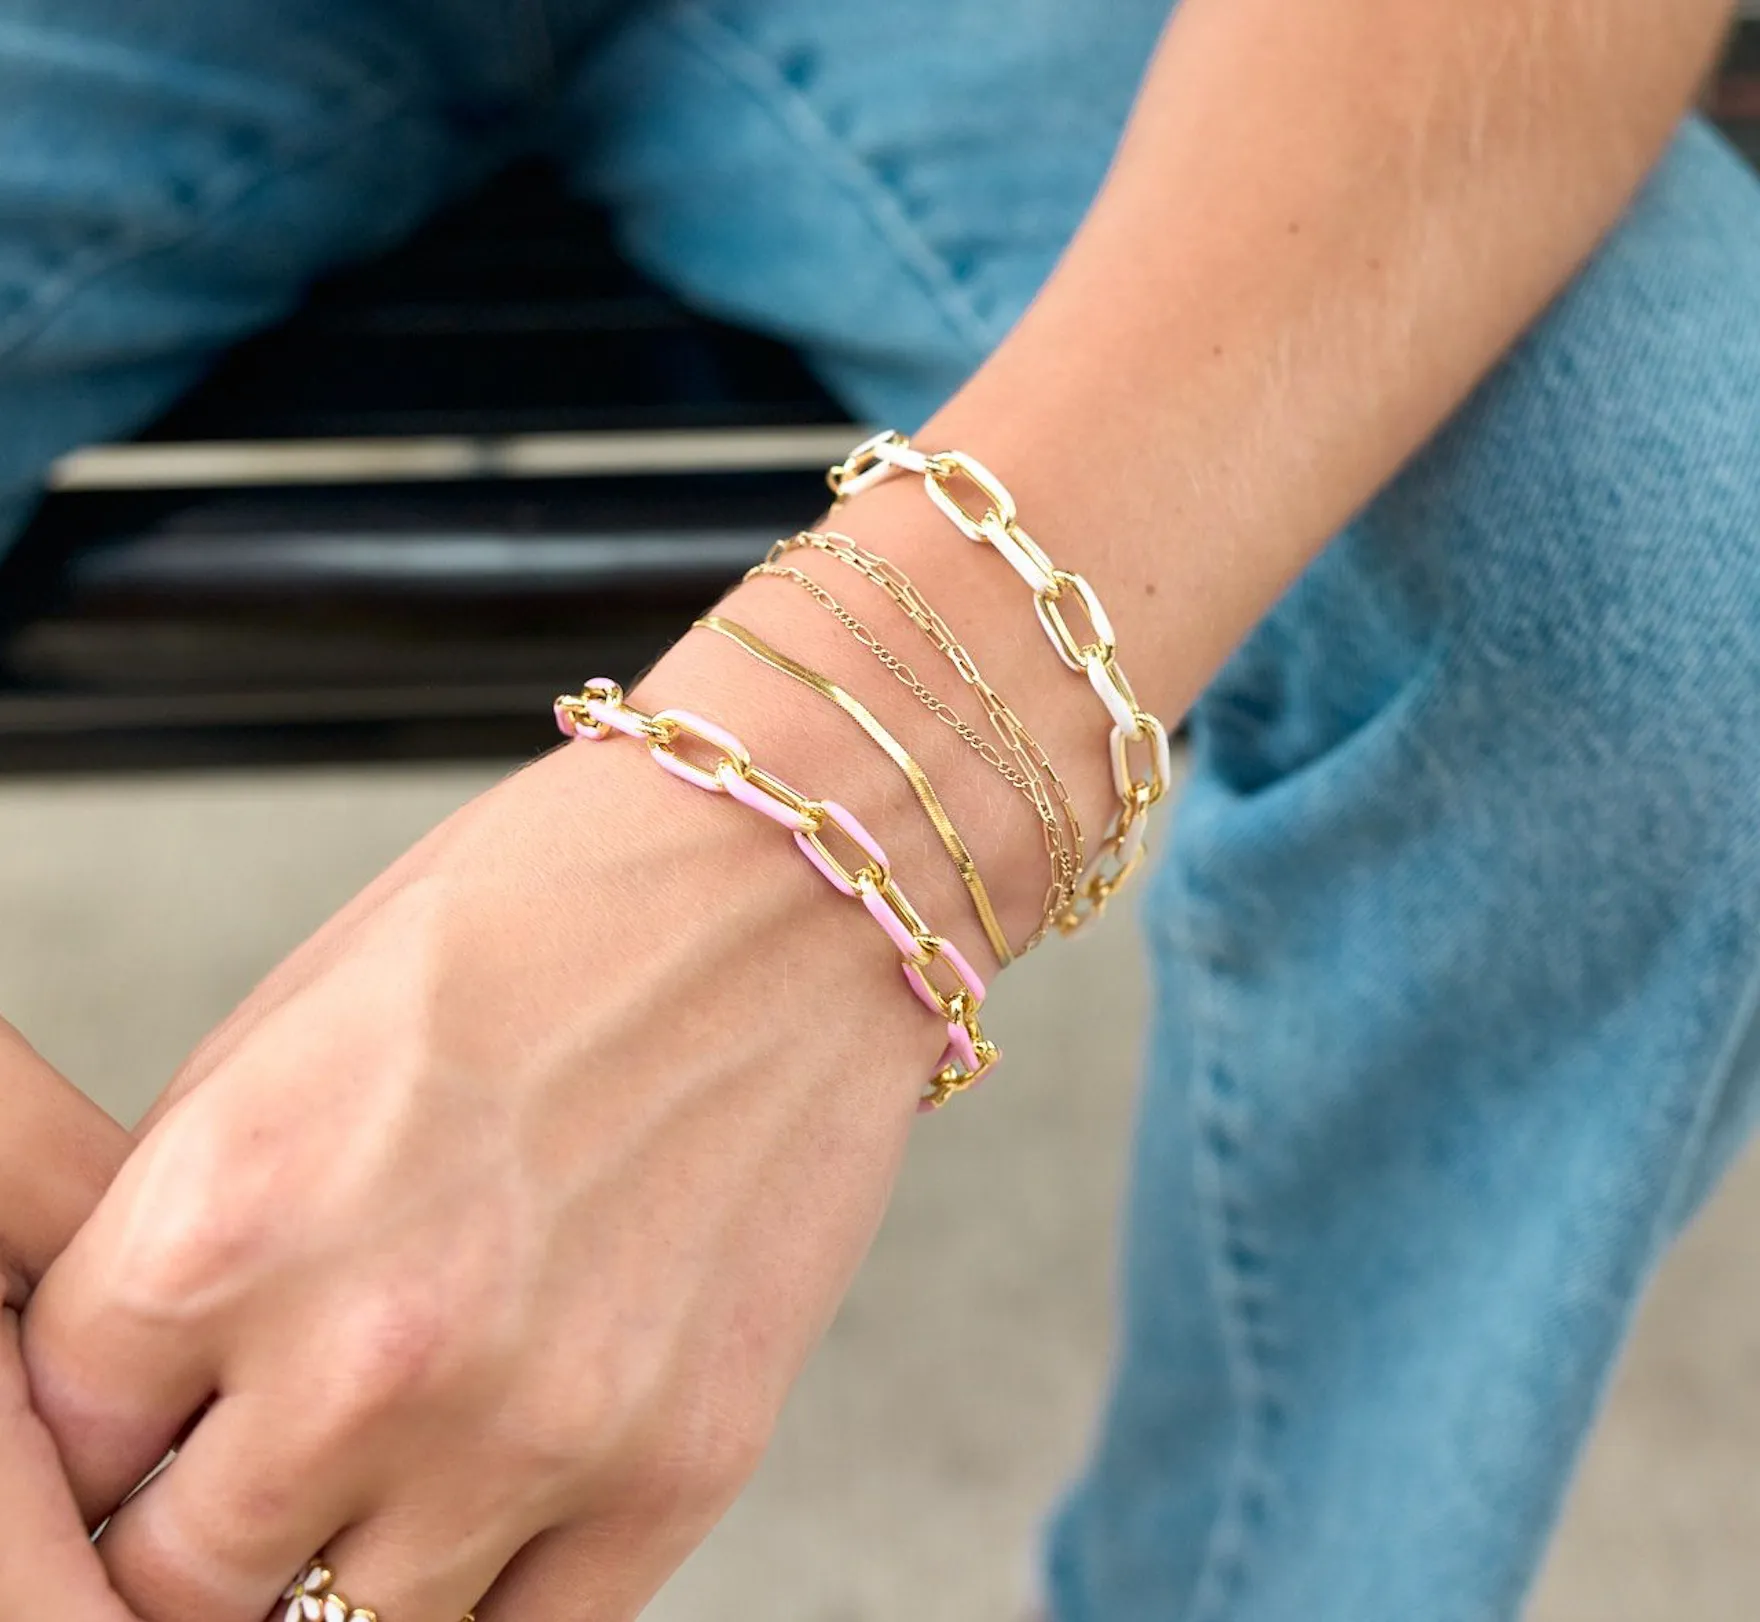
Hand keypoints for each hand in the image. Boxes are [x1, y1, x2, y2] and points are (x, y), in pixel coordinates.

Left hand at [22, 641, 947, 1621]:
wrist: (794, 889)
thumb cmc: (558, 910)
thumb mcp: (303, 1023)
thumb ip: (194, 1224)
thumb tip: (149, 1379)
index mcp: (232, 1212)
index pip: (63, 1448)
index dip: (105, 1435)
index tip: (152, 1427)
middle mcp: (372, 1350)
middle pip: (184, 1581)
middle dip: (205, 1524)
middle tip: (263, 1461)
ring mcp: (537, 1428)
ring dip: (353, 1559)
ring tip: (401, 1457)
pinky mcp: (681, 1465)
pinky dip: (497, 1582)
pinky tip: (503, 1488)